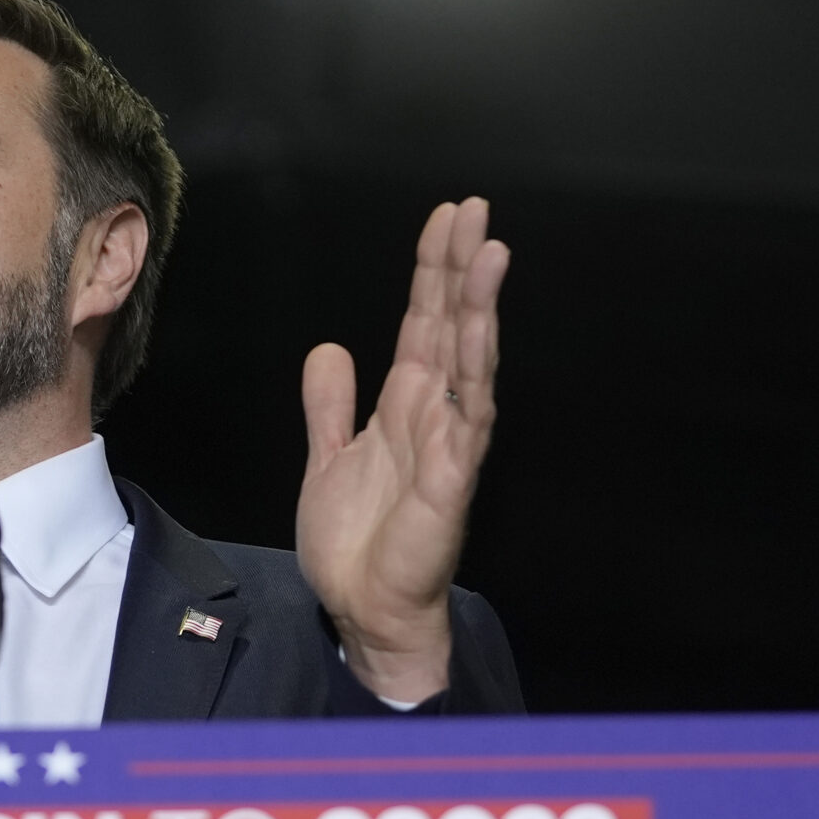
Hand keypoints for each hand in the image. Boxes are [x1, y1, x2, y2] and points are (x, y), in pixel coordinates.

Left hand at [295, 198, 508, 702]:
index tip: (445, 218)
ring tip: (490, 252)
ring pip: (472, 362)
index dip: (434, 270)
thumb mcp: (328, 458)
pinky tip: (479, 337)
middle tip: (474, 210)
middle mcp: (435, 414)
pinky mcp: (453, 481)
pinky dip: (475, 378)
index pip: (424, 320)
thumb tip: (330, 349)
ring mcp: (449, 444)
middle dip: (461, 267)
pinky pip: (470, 422)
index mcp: (406, 403)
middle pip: (453, 325)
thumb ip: (330, 405)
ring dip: (481, 308)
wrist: (363, 608)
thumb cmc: (356, 542)